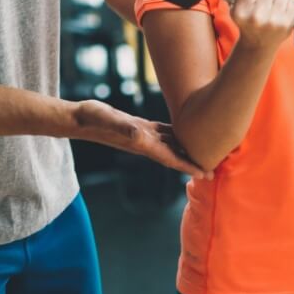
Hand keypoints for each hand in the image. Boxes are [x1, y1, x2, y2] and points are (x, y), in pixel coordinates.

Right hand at [72, 99, 210, 179]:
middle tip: (214, 171)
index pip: (170, 159)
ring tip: (204, 153)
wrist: (80, 118)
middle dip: (192, 164)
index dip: (188, 167)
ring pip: (171, 145)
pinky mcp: (139, 126)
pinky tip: (184, 132)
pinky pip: (162, 133)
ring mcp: (143, 135)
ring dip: (186, 151)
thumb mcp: (109, 120)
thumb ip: (123, 126)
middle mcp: (145, 143)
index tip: (206, 175)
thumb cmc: (93, 118)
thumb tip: (137, 132)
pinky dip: (175, 135)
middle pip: (175, 156)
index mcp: (142, 143)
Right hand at [229, 0, 293, 55]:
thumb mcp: (234, 4)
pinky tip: (280, 10)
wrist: (258, 44)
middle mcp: (257, 18)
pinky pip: (291, 0)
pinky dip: (287, 2)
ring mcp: (274, 22)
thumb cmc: (246, 21)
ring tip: (272, 5)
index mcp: (241, 13)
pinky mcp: (288, 24)